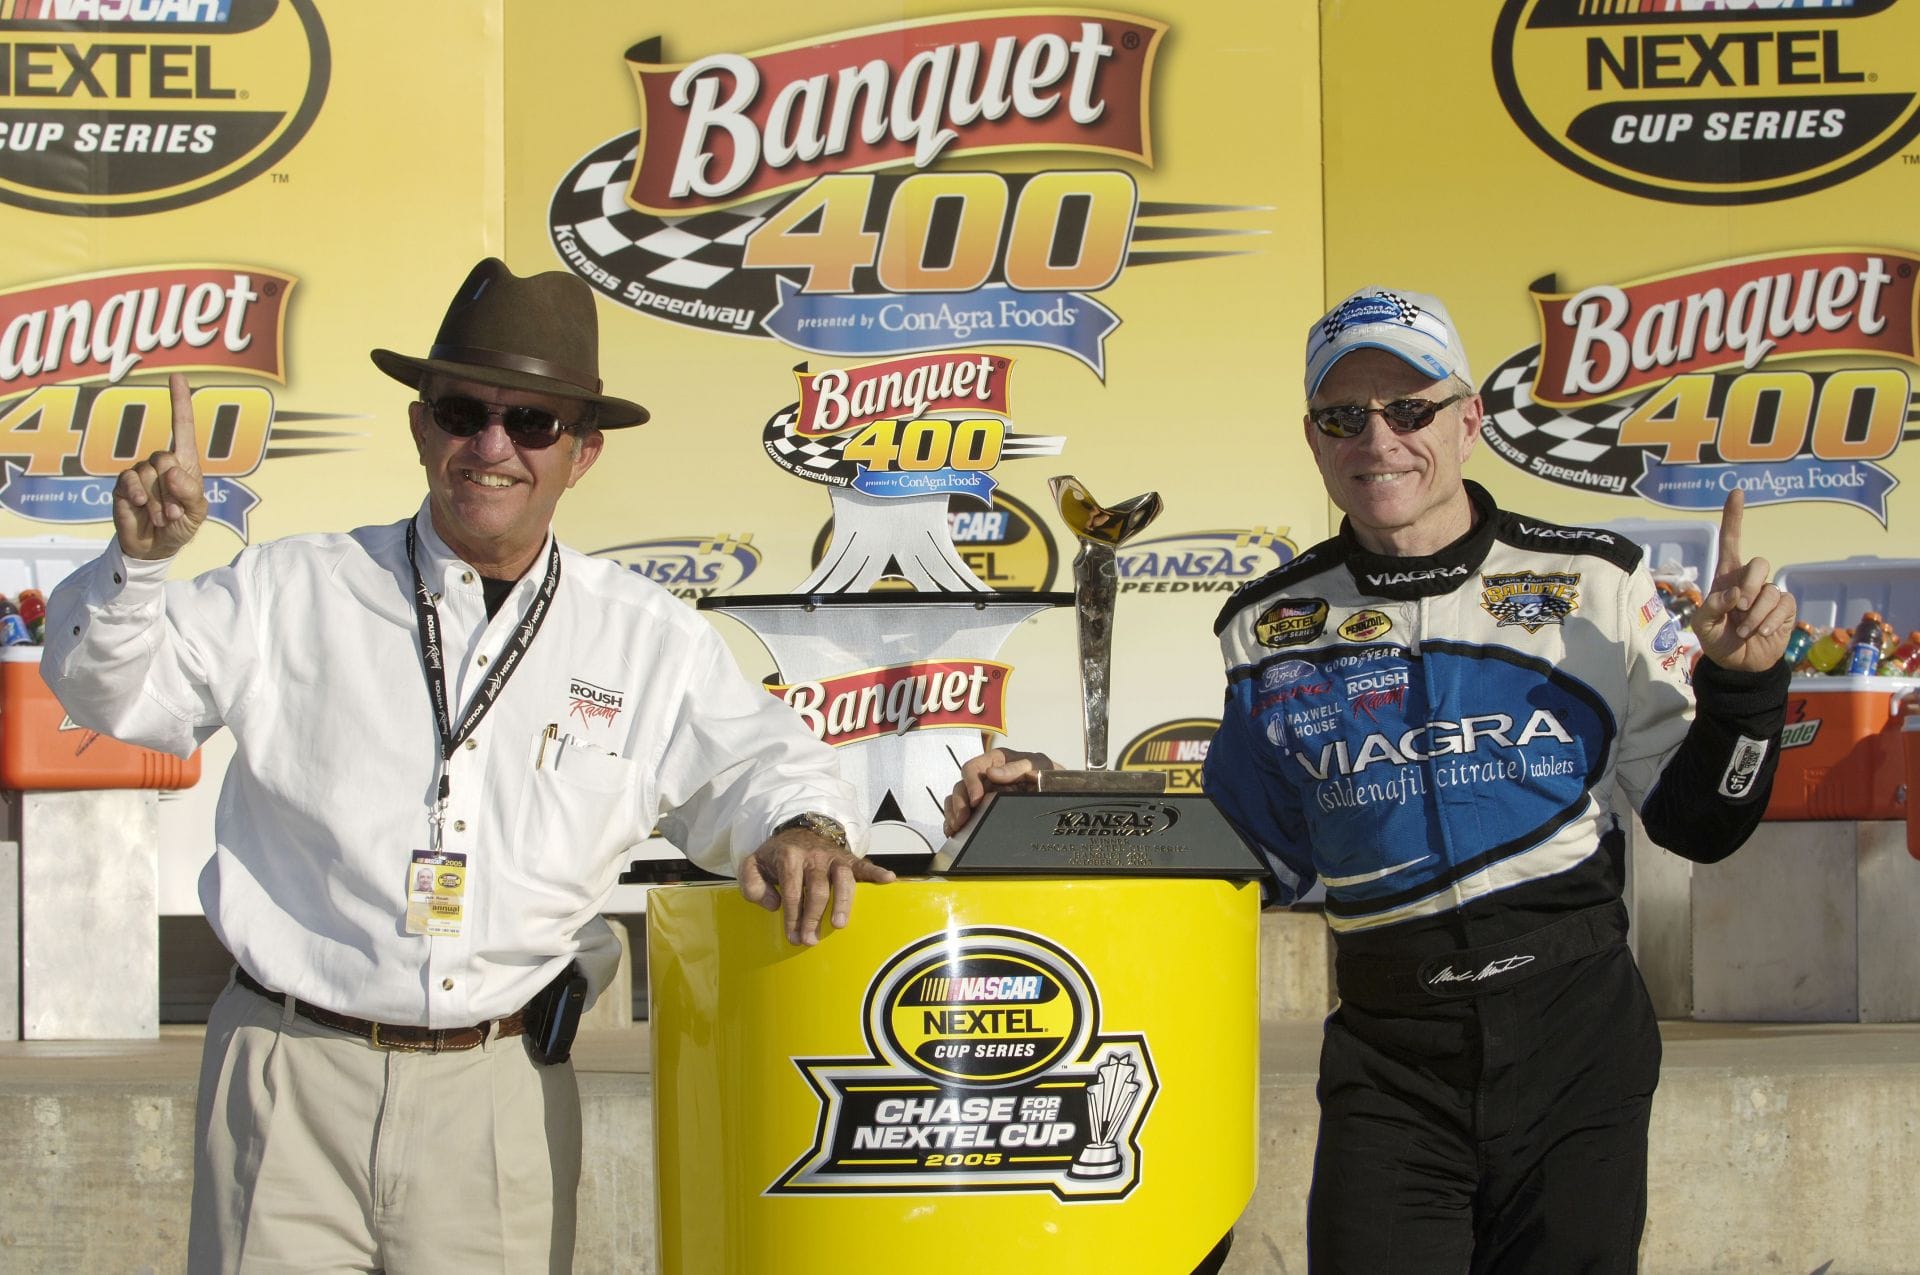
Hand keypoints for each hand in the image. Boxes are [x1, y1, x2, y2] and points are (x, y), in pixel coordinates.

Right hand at [112, 374, 206, 559]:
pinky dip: (139, 498)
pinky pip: (129, 482)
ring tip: (162, 517)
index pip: (182, 427)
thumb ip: (190, 492)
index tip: (178, 376)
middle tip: (174, 512)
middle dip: (172, 491)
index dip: (179, 402)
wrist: (155, 547)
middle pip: (164, 459)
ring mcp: (139, 472)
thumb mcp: (196, 514)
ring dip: (157, 502)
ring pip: (148, 475)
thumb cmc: (181, 525)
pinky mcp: (122, 485)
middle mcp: (160, 462)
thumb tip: (171, 469)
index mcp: (184, 463)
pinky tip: (142, 509)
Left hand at [740, 828, 894, 945]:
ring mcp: (832, 856)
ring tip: (839, 925)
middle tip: (810, 940)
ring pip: (842, 880)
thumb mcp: (753, 865)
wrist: (797, 831)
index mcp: (789, 857)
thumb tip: (772, 903)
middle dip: (813, 918)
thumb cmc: (776, 856)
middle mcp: (813, 855)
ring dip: (842, 903)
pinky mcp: (847, 858)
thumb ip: (751, 883)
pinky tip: (888, 879)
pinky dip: (876, 872)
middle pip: (817, 890)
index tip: (793, 937)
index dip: (792, 917)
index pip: (792, 892)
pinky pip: (863, 864)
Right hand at [942, 747, 1055, 836]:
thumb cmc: (1050, 774)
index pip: (974, 767)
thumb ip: (1018, 767)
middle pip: (962, 785)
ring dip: (954, 813)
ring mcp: (984, 792)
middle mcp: (986, 776)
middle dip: (959, 803)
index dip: (971, 783)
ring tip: (956, 828)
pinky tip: (954, 832)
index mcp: (997, 761)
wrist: (1061, 791)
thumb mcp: (1039, 765)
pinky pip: (963, 812)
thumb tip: (992, 773)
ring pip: (958, 799)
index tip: (975, 799)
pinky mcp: (983, 807)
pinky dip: (955, 821)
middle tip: (962, 820)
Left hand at [1691, 489, 1794, 672]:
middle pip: (1758, 564)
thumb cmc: (1717, 641)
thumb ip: (1712, 608)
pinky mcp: (1785, 608)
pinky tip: (1762, 633)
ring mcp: (1768, 593)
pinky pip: (1782, 605)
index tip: (1737, 492)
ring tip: (1744, 631)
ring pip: (1770, 589)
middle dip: (1748, 587)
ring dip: (1755, 615)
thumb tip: (1734, 594)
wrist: (1738, 665)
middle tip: (1737, 609)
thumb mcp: (1704, 626)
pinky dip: (1769, 622)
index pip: (1731, 541)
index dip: (1734, 517)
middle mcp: (1749, 580)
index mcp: (1726, 577)